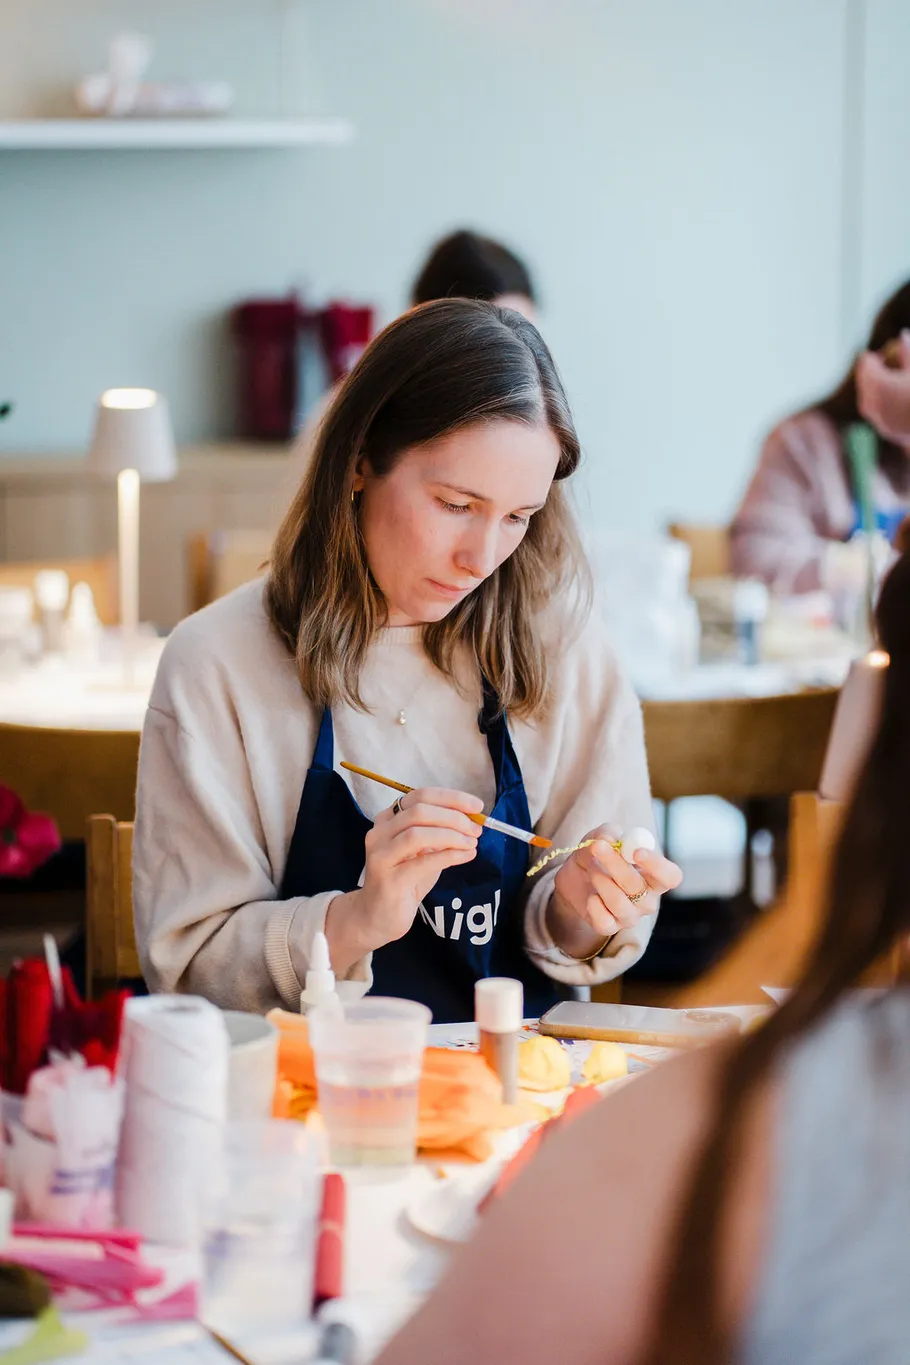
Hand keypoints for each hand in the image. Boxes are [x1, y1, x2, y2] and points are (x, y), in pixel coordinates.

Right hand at [326, 788, 480, 965]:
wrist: (378, 916)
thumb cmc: (405, 880)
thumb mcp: (424, 851)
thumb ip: (441, 833)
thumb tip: (472, 820)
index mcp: (388, 819)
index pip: (420, 796)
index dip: (452, 798)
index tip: (477, 807)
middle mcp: (379, 832)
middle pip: (419, 811)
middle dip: (454, 817)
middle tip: (476, 829)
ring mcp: (381, 855)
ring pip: (418, 834)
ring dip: (452, 836)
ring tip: (472, 843)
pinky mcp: (389, 879)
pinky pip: (423, 861)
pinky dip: (450, 856)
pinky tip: (467, 856)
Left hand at [549, 824, 681, 958]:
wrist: (575, 877)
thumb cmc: (598, 854)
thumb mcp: (601, 836)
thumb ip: (608, 833)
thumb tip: (610, 840)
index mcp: (655, 876)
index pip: (671, 876)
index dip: (657, 866)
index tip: (637, 852)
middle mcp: (647, 899)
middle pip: (639, 888)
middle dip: (617, 866)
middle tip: (598, 847)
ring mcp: (630, 916)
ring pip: (619, 904)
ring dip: (601, 881)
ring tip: (591, 870)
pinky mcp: (610, 927)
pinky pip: (605, 922)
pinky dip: (594, 906)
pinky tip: (591, 896)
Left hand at [857, 332, 909, 443]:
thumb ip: (908, 351)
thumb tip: (903, 333)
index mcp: (881, 384)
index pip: (867, 368)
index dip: (868, 360)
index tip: (868, 355)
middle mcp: (875, 404)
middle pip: (865, 385)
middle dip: (866, 375)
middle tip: (870, 366)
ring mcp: (880, 420)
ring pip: (866, 403)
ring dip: (868, 391)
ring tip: (876, 383)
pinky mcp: (887, 431)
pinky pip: (875, 415)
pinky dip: (875, 405)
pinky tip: (882, 401)